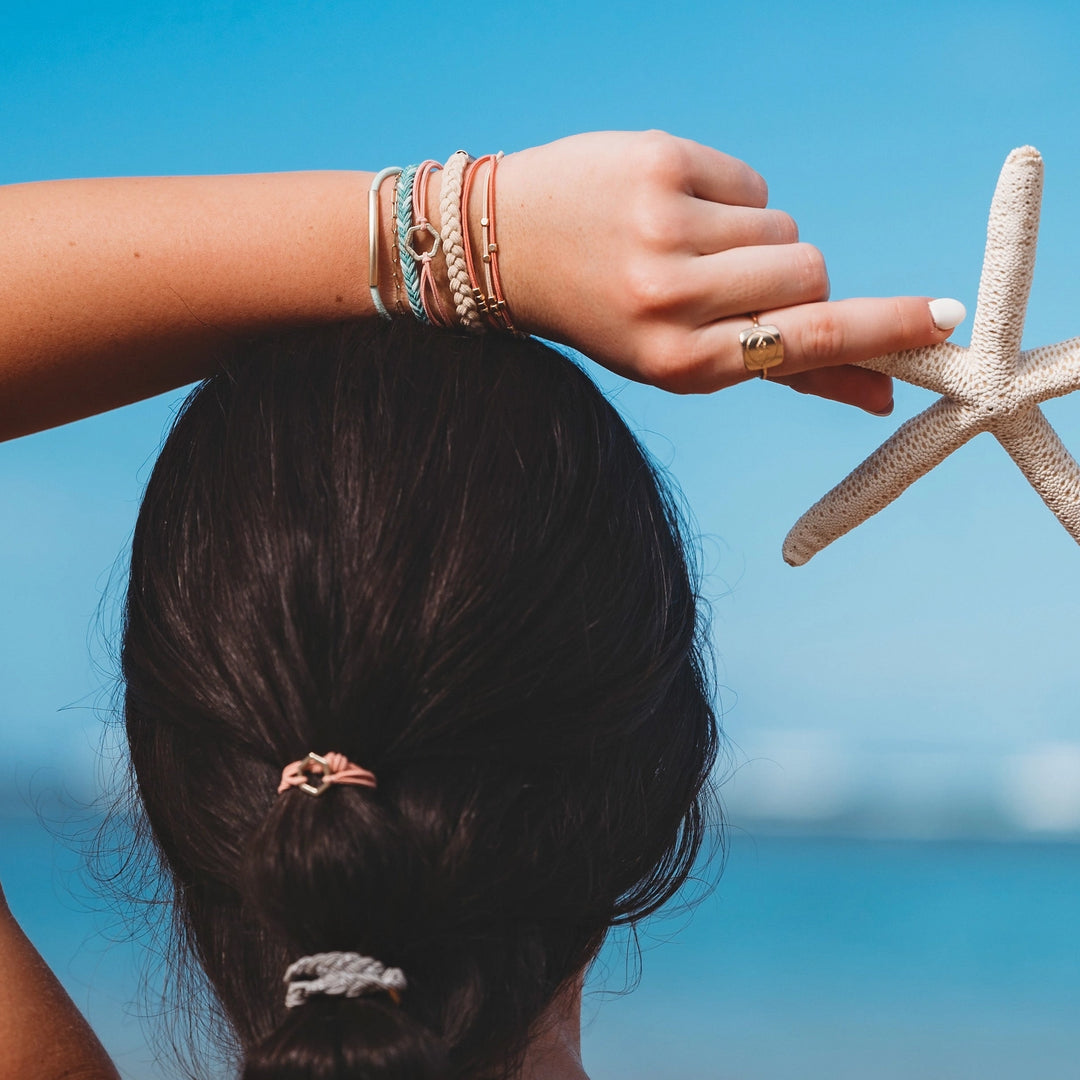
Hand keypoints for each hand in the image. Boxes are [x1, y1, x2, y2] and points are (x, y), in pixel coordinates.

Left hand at [493, 131, 962, 413]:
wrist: (502, 248)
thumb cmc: (608, 314)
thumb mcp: (681, 360)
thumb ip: (778, 370)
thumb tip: (877, 395)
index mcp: (679, 363)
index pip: (804, 343)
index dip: (879, 332)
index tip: (941, 324)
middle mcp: (672, 301)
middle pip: (810, 270)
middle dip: (791, 274)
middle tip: (725, 279)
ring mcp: (666, 229)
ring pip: (784, 226)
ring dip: (755, 238)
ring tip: (684, 246)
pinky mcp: (662, 165)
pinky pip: (752, 183)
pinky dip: (728, 198)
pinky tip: (669, 209)